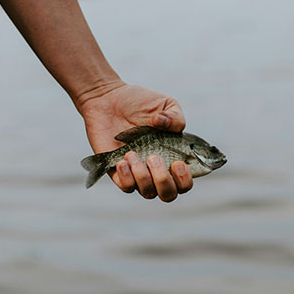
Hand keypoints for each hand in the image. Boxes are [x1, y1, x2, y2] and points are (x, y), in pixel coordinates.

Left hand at [78, 82, 192, 201]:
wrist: (109, 99)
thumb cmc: (140, 102)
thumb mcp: (166, 104)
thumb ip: (176, 117)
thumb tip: (163, 124)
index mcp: (173, 157)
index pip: (184, 183)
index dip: (184, 180)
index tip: (178, 163)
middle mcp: (156, 170)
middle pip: (168, 194)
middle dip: (163, 180)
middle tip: (153, 157)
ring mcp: (137, 173)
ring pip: (147, 192)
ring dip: (142, 176)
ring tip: (132, 153)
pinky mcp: (117, 172)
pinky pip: (126, 187)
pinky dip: (127, 177)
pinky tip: (123, 159)